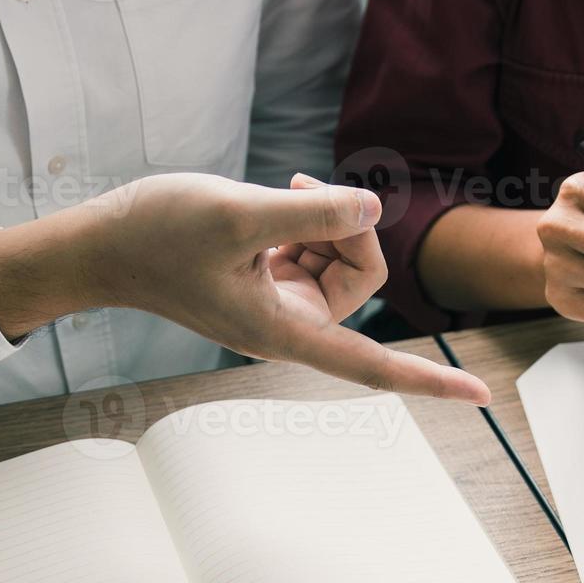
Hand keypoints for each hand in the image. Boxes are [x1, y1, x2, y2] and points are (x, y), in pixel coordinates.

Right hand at [0, 172, 489, 404]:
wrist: (101, 245)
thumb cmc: (155, 234)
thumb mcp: (237, 213)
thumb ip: (311, 212)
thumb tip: (373, 208)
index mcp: (284, 332)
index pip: (375, 366)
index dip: (431, 381)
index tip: (482, 396)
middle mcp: (289, 325)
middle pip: (364, 281)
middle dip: (350, 230)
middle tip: (304, 186)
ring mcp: (278, 303)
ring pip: (341, 260)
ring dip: (324, 218)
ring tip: (282, 190)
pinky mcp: (266, 280)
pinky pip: (314, 249)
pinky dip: (305, 220)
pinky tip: (273, 200)